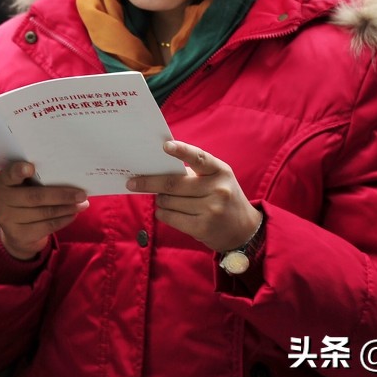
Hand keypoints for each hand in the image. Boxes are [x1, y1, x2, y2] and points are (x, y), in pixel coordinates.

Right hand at [0, 161, 88, 259]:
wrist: (15, 230)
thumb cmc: (23, 198)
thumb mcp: (22, 185)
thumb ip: (35, 178)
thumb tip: (65, 175)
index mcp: (2, 182)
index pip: (9, 174)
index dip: (19, 171)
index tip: (31, 167)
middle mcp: (1, 200)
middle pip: (35, 197)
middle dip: (61, 195)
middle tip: (81, 194)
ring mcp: (8, 219)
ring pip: (44, 213)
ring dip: (67, 208)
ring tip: (82, 204)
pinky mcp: (19, 235)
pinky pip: (46, 226)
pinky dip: (63, 220)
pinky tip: (73, 214)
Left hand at [126, 140, 260, 252]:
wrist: (244, 230)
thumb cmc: (223, 197)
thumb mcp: (216, 179)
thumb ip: (193, 172)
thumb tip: (156, 169)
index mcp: (220, 171)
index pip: (199, 157)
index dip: (181, 151)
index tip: (165, 146)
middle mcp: (217, 189)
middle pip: (173, 183)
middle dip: (149, 182)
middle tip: (133, 182)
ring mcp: (211, 209)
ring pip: (168, 201)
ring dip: (159, 199)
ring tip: (163, 198)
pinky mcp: (202, 227)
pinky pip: (170, 217)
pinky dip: (162, 213)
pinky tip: (166, 211)